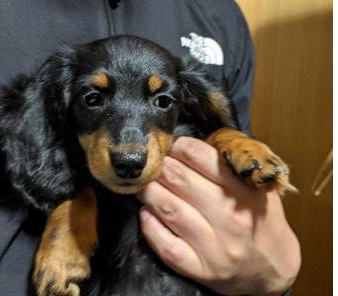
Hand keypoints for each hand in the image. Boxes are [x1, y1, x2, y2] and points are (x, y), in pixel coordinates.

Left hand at [136, 137, 300, 295]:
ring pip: (167, 208)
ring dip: (147, 191)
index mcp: (245, 191)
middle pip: (178, 179)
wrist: (272, 268)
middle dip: (158, 166)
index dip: (177, 147)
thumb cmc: (259, 219)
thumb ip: (228, 162)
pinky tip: (146, 213)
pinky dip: (150, 226)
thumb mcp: (256, 185)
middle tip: (150, 164)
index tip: (170, 147)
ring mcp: (214, 247)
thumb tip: (188, 144)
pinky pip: (165, 245)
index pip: (201, 156)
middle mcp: (230, 219)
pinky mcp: (200, 269)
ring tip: (142, 183)